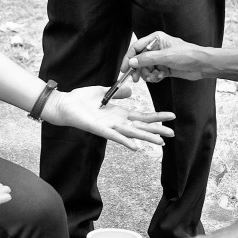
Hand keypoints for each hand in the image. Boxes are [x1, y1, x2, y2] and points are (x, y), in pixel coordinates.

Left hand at [44, 86, 173, 150]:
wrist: (64, 105)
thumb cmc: (81, 99)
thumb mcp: (103, 91)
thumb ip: (118, 92)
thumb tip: (131, 90)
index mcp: (119, 114)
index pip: (142, 116)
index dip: (156, 116)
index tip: (171, 116)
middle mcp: (117, 122)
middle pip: (141, 127)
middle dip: (157, 130)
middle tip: (173, 133)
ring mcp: (109, 127)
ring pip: (132, 133)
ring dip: (147, 137)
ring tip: (161, 142)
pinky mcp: (100, 129)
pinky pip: (115, 137)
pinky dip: (126, 142)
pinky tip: (137, 147)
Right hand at [122, 31, 207, 81]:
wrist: (202, 65)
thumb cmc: (188, 55)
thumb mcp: (166, 56)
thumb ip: (147, 59)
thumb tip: (131, 62)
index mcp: (156, 39)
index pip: (136, 47)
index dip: (129, 58)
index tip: (124, 69)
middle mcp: (156, 48)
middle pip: (139, 59)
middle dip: (138, 69)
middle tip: (136, 78)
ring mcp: (160, 59)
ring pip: (145, 68)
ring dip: (148, 74)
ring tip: (155, 77)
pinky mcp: (164, 68)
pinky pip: (153, 74)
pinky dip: (154, 77)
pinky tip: (161, 77)